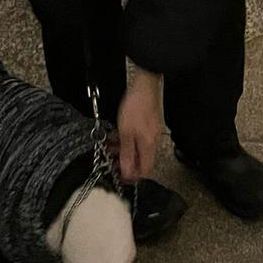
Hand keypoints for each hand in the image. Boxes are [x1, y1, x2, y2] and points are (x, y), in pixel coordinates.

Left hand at [117, 69, 163, 183]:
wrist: (145, 86)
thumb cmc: (136, 106)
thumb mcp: (125, 132)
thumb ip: (126, 154)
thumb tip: (127, 172)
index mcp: (149, 146)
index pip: (144, 171)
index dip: (132, 177)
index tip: (119, 176)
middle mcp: (153, 142)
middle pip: (141, 161)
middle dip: (124, 163)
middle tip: (111, 160)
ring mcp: (152, 133)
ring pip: (138, 149)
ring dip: (123, 151)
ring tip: (109, 147)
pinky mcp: (149, 125)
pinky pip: (138, 139)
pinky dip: (127, 141)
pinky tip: (116, 136)